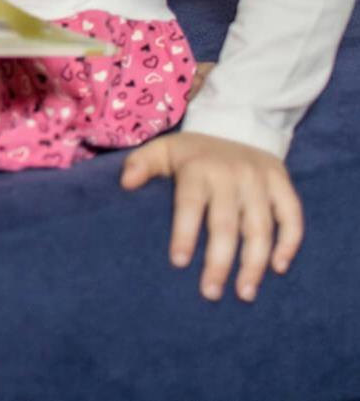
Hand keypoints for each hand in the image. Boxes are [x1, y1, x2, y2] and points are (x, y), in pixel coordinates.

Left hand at [119, 130, 303, 301]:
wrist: (236, 125)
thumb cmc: (192, 151)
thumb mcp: (163, 149)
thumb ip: (141, 163)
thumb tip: (125, 183)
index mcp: (199, 169)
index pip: (190, 205)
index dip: (184, 233)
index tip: (179, 262)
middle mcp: (232, 175)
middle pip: (226, 225)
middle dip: (219, 262)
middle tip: (210, 293)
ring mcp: (260, 180)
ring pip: (260, 227)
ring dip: (254, 263)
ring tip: (245, 293)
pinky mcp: (282, 184)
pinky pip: (292, 216)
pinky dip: (289, 242)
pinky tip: (278, 267)